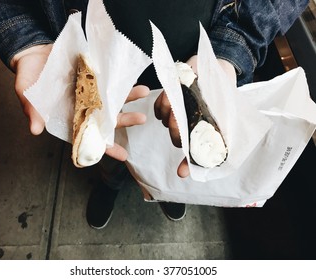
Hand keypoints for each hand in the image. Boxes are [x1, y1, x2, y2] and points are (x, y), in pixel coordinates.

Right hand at [12, 45, 147, 161]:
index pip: (89, 137)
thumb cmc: (28, 78)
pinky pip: (109, 82)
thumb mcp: (26, 94)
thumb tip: (34, 130)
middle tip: (141, 119)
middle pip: (106, 119)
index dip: (105, 148)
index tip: (123, 155)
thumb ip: (33, 111)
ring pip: (112, 100)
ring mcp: (89, 93)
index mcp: (69, 118)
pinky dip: (120, 81)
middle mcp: (83, 108)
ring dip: (128, 98)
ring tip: (144, 91)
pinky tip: (133, 78)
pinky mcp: (93, 78)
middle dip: (124, 120)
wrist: (34, 53)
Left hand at [154, 56, 235, 177]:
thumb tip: (214, 144)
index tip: (182, 173)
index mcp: (205, 129)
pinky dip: (160, 104)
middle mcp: (190, 126)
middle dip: (175, 128)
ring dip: (167, 111)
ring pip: (165, 122)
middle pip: (177, 137)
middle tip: (176, 115)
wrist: (211, 65)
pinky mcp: (167, 104)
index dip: (188, 164)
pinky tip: (168, 96)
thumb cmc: (221, 85)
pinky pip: (157, 110)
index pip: (196, 152)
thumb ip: (220, 122)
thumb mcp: (225, 102)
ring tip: (174, 97)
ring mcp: (177, 115)